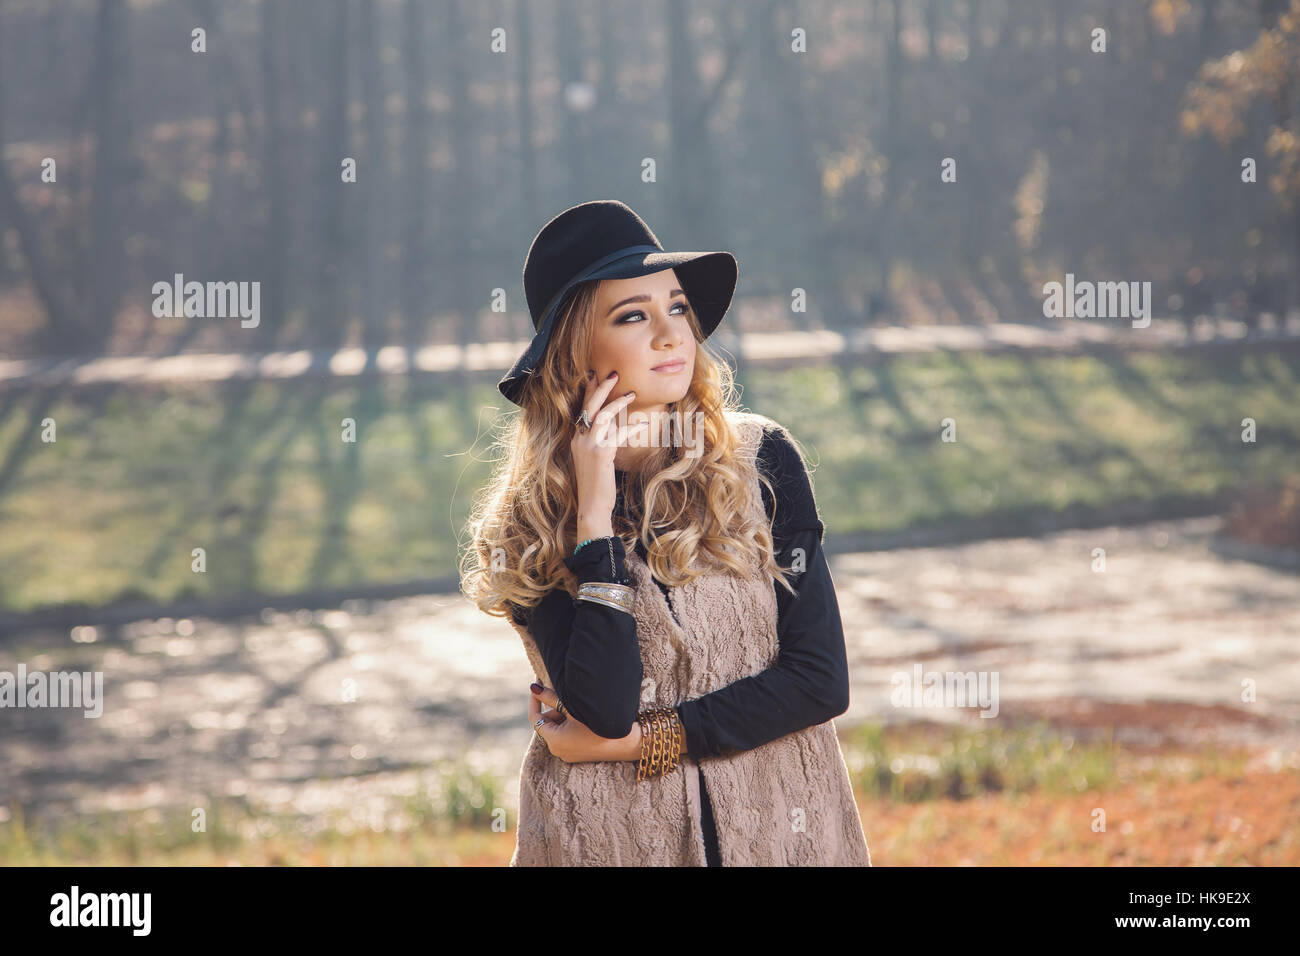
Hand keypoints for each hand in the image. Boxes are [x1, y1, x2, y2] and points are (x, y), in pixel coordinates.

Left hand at [529, 684, 641, 762]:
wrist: (628, 742)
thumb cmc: (600, 722)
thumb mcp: (573, 707)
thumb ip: (550, 697)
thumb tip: (533, 687)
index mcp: (554, 740)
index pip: (535, 717)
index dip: (535, 699)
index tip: (538, 683)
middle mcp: (557, 751)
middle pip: (547, 723)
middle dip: (553, 708)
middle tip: (567, 695)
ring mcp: (567, 754)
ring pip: (557, 729)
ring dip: (563, 715)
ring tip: (579, 707)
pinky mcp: (576, 755)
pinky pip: (565, 737)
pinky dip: (569, 725)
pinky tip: (583, 717)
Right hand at [570, 370, 650, 537]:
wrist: (591, 506)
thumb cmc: (597, 487)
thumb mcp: (594, 462)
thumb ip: (600, 445)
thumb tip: (614, 431)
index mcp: (576, 440)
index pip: (582, 410)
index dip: (589, 392)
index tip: (596, 376)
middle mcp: (579, 440)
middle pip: (588, 406)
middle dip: (600, 387)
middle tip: (613, 374)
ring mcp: (588, 446)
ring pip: (602, 415)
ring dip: (617, 402)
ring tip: (631, 393)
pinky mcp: (601, 453)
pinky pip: (617, 433)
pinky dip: (631, 427)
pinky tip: (642, 423)